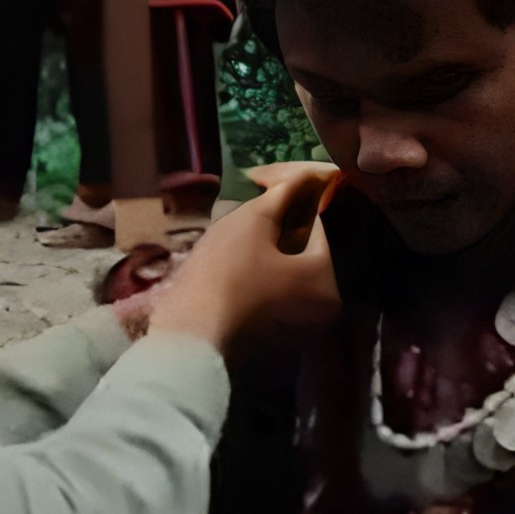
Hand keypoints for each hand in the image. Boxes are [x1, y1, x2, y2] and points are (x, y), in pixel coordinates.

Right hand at [148, 170, 339, 349]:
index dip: (289, 197)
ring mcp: (297, 328)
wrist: (188, 333)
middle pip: (302, 249)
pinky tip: (233, 260)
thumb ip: (283, 193)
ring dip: (266, 247)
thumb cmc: (226, 272)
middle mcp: (322, 308)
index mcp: (326, 280)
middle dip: (278, 223)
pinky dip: (258, 273)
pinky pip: (271, 292)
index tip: (260, 183)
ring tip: (236, 229)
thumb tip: (305, 175)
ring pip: (285, 270)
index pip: (316, 224)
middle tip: (248, 203)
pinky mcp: (272, 338)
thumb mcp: (254, 221)